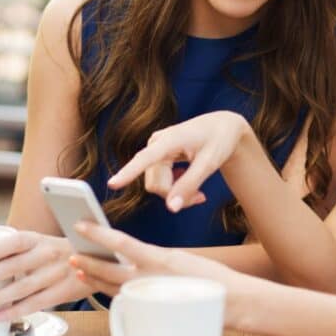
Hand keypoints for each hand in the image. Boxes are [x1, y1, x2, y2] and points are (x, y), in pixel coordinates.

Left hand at [0, 231, 90, 320]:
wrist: (97, 259)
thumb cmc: (59, 252)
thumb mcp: (41, 243)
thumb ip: (16, 250)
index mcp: (40, 239)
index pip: (15, 241)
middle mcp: (48, 254)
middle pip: (15, 266)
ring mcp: (57, 273)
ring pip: (24, 287)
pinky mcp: (64, 291)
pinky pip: (37, 303)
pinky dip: (16, 311)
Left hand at [69, 222, 250, 328]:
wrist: (231, 301)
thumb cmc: (210, 278)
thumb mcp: (180, 258)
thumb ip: (154, 258)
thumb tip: (133, 257)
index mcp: (159, 258)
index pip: (120, 243)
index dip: (97, 234)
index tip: (81, 225)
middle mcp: (151, 278)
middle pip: (108, 270)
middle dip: (87, 262)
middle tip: (71, 254)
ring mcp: (150, 296)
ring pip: (112, 288)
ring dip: (94, 278)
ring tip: (80, 269)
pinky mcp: (152, 311)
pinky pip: (125, 301)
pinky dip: (111, 293)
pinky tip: (103, 289)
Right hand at [107, 111, 249, 212]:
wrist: (222, 126)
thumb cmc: (219, 141)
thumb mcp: (209, 164)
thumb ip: (189, 186)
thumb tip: (171, 208)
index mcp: (169, 140)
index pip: (145, 158)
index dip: (128, 172)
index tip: (112, 184)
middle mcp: (156, 143)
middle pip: (155, 183)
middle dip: (174, 195)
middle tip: (201, 198)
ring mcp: (154, 149)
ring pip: (156, 185)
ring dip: (175, 193)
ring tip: (199, 192)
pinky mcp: (157, 156)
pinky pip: (158, 180)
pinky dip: (173, 187)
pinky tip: (189, 181)